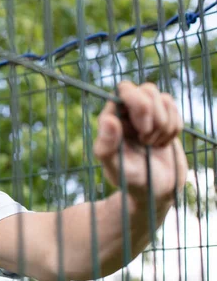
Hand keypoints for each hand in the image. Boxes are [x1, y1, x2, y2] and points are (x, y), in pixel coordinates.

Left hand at [93, 81, 187, 209]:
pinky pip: (173, 107)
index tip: (141, 132)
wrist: (156, 191)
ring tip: (153, 144)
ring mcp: (146, 115)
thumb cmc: (131, 181)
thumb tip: (109, 119)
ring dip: (163, 122)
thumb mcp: (116, 168)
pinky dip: (173, 126)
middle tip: (147, 139)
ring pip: (161, 97)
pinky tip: (163, 143)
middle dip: (152, 112)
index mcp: (110, 120)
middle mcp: (126, 113)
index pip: (122, 91)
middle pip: (145, 89)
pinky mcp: (163, 118)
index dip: (137, 105)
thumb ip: (107, 147)